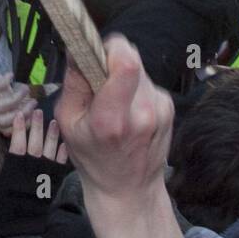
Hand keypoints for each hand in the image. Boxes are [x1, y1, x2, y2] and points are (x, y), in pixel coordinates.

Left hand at [0, 52, 34, 132]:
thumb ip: (11, 100)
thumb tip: (30, 107)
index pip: (6, 128)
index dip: (22, 125)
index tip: (35, 114)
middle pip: (3, 121)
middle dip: (22, 113)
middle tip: (34, 102)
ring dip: (15, 98)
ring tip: (26, 88)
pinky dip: (3, 83)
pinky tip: (11, 75)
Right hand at [0, 108, 68, 237]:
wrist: (16, 236)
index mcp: (12, 173)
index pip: (17, 145)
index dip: (18, 129)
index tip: (19, 115)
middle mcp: (30, 173)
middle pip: (35, 145)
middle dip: (37, 127)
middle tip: (38, 112)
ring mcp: (43, 180)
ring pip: (50, 153)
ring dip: (52, 137)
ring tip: (53, 122)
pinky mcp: (52, 188)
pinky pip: (60, 169)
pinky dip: (63, 156)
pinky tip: (64, 145)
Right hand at [54, 34, 182, 237]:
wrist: (129, 189)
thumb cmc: (93, 158)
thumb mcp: (68, 123)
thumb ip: (74, 83)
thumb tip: (78, 48)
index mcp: (111, 119)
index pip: (126, 63)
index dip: (111, 48)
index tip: (95, 54)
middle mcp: (142, 113)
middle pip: (131, 59)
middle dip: (111, 61)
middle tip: (98, 82)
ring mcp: (161, 110)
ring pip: (139, 68)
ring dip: (123, 76)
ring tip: (114, 102)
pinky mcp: (169, 107)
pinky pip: (147, 82)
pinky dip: (134, 88)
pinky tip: (128, 111)